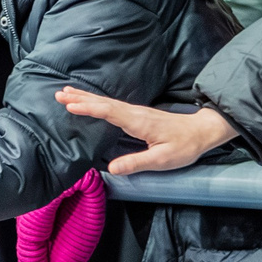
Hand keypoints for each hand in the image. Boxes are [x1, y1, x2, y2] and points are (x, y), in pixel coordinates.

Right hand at [54, 92, 238, 175]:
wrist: (201, 131)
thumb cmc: (184, 146)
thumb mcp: (162, 160)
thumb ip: (136, 162)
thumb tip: (111, 168)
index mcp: (138, 122)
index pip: (108, 112)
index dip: (89, 108)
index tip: (70, 105)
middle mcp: (135, 113)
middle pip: (103, 103)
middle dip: (80, 98)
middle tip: (59, 94)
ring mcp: (136, 112)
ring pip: (106, 102)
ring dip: (86, 97)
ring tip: (67, 92)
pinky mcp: (137, 114)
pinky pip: (111, 105)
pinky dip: (97, 101)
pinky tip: (91, 101)